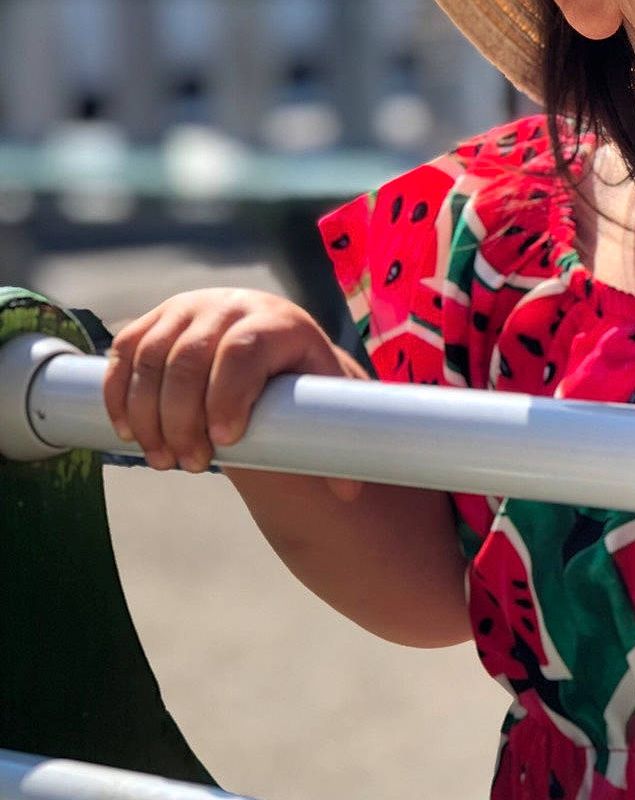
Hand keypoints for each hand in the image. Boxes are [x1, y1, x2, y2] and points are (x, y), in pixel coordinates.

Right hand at [103, 289, 363, 497]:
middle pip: (189, 358)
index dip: (228, 395)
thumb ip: (335, 439)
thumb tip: (349, 493)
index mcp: (276, 322)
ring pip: (151, 358)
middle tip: (191, 464)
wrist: (270, 339)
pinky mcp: (155, 320)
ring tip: (163, 460)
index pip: (243, 351)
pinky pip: (125, 353)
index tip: (226, 440)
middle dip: (183, 418)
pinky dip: (119, 394)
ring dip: (147, 415)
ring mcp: (186, 308)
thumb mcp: (322, 396)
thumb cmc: (299, 376)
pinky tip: (129, 432)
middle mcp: (228, 306)